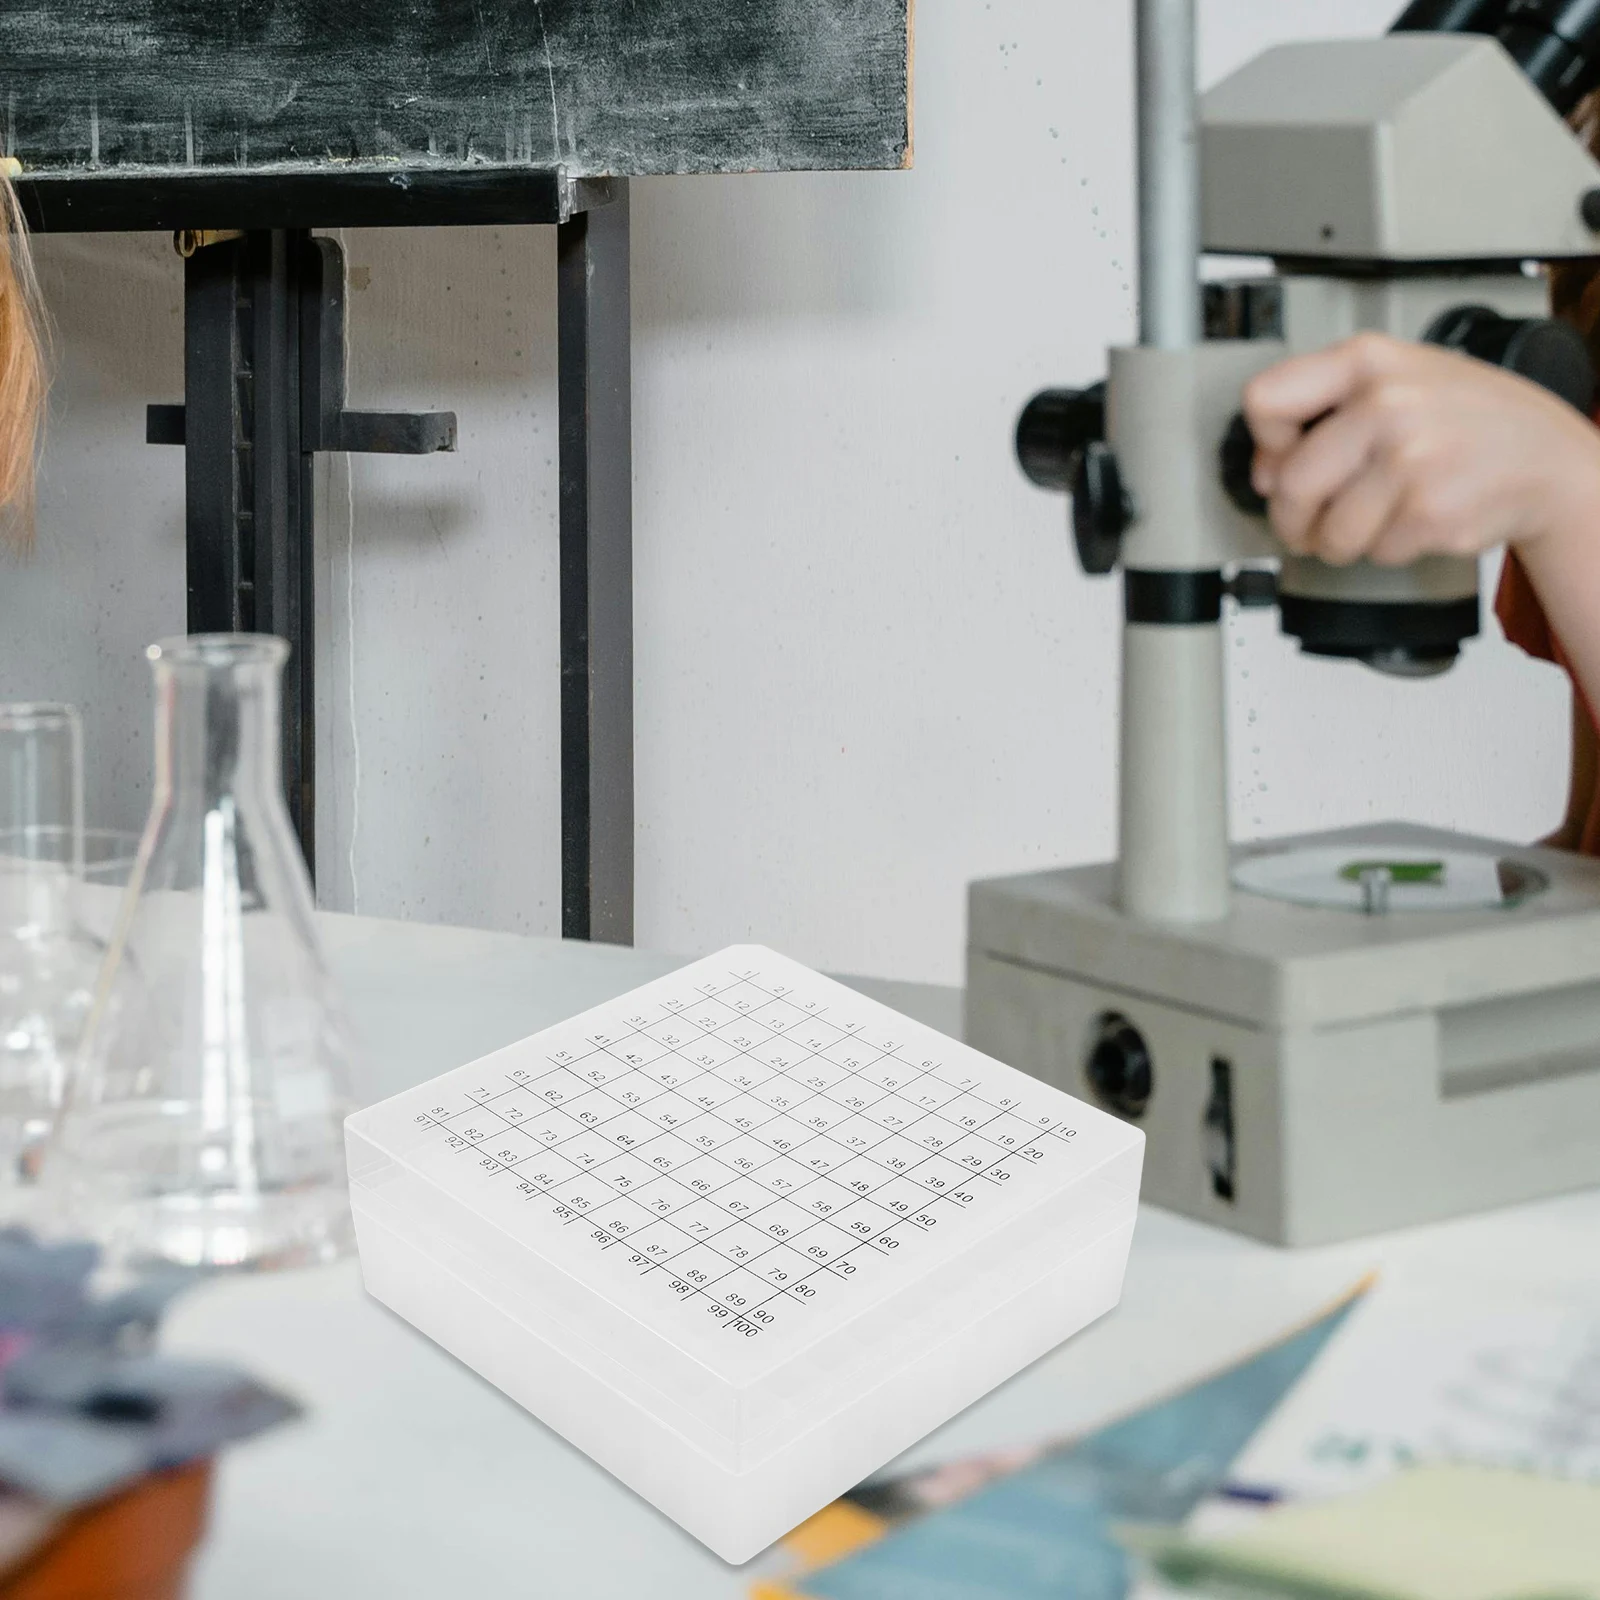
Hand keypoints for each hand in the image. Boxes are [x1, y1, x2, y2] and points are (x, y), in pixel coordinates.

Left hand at [1242, 332, 1599, 566]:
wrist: (1548, 459)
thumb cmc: (1465, 420)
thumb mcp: (1396, 380)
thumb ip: (1322, 410)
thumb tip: (1265, 472)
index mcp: (1368, 361)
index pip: (1264, 401)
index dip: (1265, 445)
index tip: (1281, 460)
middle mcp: (1387, 404)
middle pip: (1289, 485)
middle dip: (1295, 518)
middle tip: (1313, 521)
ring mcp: (1411, 458)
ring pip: (1328, 532)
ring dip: (1342, 541)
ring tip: (1376, 517)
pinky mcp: (1429, 512)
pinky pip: (1374, 552)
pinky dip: (1388, 548)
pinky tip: (1415, 518)